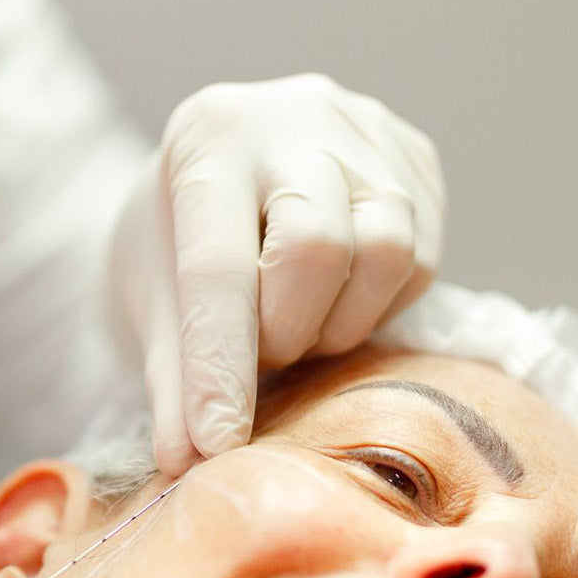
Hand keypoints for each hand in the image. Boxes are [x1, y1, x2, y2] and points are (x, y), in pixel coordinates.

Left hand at [111, 73, 445, 474]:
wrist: (225, 182)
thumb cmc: (179, 244)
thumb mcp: (156, 304)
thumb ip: (171, 380)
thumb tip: (186, 462)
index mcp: (208, 136)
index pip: (217, 264)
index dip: (218, 368)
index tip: (215, 447)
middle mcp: (293, 115)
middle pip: (315, 246)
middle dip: (286, 330)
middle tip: (263, 356)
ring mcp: (366, 129)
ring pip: (385, 250)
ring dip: (339, 323)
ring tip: (298, 328)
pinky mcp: (418, 159)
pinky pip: (421, 259)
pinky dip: (377, 305)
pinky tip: (338, 299)